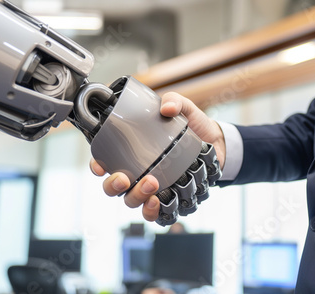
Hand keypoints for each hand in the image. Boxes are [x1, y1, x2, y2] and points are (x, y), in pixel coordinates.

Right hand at [90, 92, 225, 221]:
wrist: (218, 144)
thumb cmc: (194, 127)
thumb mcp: (184, 110)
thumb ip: (174, 101)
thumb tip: (166, 108)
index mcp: (133, 152)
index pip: (105, 161)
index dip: (97, 166)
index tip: (100, 167)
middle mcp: (138, 172)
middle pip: (113, 187)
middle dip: (113, 186)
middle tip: (125, 178)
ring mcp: (152, 189)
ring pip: (131, 201)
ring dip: (136, 196)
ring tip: (152, 183)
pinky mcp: (169, 200)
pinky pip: (154, 214)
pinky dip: (151, 212)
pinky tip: (157, 202)